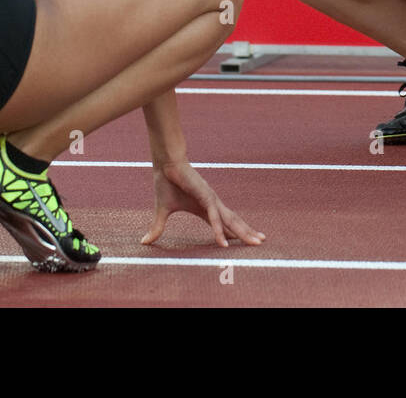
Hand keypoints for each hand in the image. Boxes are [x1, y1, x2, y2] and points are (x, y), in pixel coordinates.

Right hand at [141, 161, 265, 247]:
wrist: (165, 164)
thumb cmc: (166, 183)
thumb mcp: (162, 211)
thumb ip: (157, 227)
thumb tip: (144, 242)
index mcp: (204, 208)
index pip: (223, 223)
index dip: (233, 232)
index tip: (244, 241)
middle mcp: (212, 205)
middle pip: (233, 222)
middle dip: (246, 232)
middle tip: (261, 242)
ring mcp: (211, 200)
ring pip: (230, 220)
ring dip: (242, 232)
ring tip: (254, 242)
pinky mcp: (205, 197)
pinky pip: (213, 217)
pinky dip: (219, 230)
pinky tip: (224, 242)